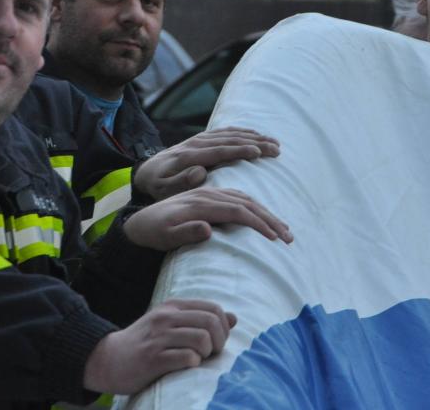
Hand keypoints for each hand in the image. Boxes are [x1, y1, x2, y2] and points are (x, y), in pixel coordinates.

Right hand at [82, 299, 237, 394]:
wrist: (107, 359)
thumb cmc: (144, 343)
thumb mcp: (170, 324)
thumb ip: (199, 319)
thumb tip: (234, 318)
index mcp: (172, 307)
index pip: (213, 308)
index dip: (223, 327)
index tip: (217, 342)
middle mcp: (166, 318)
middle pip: (211, 321)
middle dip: (219, 340)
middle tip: (211, 353)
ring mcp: (159, 338)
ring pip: (201, 339)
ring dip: (207, 353)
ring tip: (198, 360)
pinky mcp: (153, 359)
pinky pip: (187, 358)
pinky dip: (193, 364)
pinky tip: (185, 367)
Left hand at [122, 187, 292, 250]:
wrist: (139, 219)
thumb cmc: (153, 231)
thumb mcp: (164, 236)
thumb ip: (185, 231)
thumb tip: (208, 229)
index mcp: (200, 202)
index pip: (236, 210)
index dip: (257, 223)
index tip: (275, 238)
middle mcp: (207, 193)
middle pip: (247, 201)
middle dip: (270, 218)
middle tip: (289, 236)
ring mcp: (209, 191)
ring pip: (245, 196)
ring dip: (267, 210)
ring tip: (285, 228)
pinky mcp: (209, 193)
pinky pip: (238, 193)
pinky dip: (256, 203)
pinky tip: (265, 212)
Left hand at [134, 128, 279, 199]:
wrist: (146, 172)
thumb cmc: (157, 186)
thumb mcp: (163, 189)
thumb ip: (180, 181)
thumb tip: (200, 172)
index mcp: (188, 156)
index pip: (219, 151)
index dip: (239, 151)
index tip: (259, 154)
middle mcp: (196, 143)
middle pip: (230, 140)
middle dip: (255, 143)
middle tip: (277, 149)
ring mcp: (199, 139)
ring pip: (231, 134)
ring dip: (254, 137)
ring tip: (275, 143)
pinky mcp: (202, 139)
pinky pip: (226, 132)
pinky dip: (243, 132)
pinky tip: (258, 136)